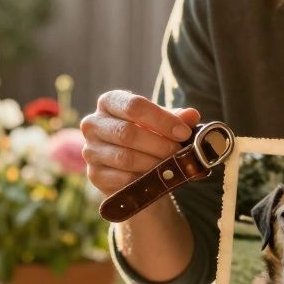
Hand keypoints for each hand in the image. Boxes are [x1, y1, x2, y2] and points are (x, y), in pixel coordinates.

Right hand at [80, 90, 199, 195]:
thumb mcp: (164, 125)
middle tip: (179, 152)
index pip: (134, 106)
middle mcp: (93, 124)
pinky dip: (143, 180)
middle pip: (127, 133)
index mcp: (110, 102)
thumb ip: (178, 119)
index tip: (184, 132)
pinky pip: (122, 179)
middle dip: (159, 144)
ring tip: (171, 166)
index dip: (161, 119)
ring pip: (125, 158)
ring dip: (153, 163)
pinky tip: (156, 179)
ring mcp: (91, 150)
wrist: (136, 172)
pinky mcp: (94, 175)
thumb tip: (192, 115)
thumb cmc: (150, 139)